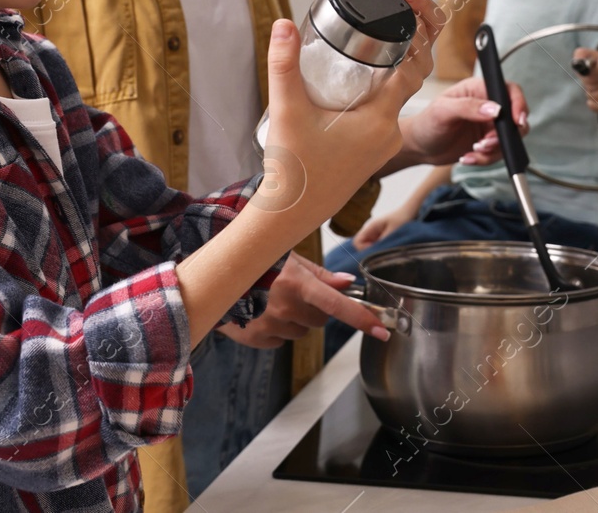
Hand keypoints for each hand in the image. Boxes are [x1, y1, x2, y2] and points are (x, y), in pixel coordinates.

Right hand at [219, 253, 390, 348]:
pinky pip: (280, 341)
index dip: (363, 319)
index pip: (338, 306)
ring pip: (301, 332)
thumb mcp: (288, 257)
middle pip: (320, 320)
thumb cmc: (255, 260)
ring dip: (295, 320)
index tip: (383, 331)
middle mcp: (285, 307)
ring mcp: (269, 325)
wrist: (214, 274)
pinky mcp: (255, 339)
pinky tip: (262, 311)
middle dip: (315, 309)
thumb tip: (348, 283)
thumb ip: (320, 274)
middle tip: (297, 292)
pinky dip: (277, 329)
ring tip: (274, 299)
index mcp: (297, 284)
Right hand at [257, 0, 441, 220]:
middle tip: (377, 28)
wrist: (291, 214)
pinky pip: (382, 116)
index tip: (396, 20)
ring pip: (393, 100)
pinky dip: (374, 97)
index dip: (409, 43)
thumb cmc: (293, 170)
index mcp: (379, 121)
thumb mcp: (287, 110)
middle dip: (397, 54)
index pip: (410, 72)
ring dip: (384, 77)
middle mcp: (389, 134)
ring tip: (362, 51)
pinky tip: (352, 87)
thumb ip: (285, 65)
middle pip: (405, 83)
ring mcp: (382, 146)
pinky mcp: (371, 154)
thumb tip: (284, 25)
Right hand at [352, 204, 416, 250]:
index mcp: (371, 227)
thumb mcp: (393, 230)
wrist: (410, 211)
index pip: (357, 242)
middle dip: (370, 251)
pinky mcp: (381, 237)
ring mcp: (375, 234)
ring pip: (369, 248)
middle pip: (361, 247)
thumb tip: (374, 252)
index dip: (364, 249)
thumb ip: (383, 241)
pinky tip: (391, 247)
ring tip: (389, 248)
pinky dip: (381, 249)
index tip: (377, 249)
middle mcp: (370, 231)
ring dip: (377, 250)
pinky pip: (377, 246)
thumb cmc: (402, 218)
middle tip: (384, 250)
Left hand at [397, 76, 528, 167]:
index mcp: (479, 89)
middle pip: (514, 118)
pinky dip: (485, 159)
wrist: (419, 147)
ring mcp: (489, 125)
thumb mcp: (443, 111)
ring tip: (473, 151)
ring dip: (494, 150)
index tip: (516, 121)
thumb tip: (496, 109)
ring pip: (508, 139)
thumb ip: (468, 107)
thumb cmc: (427, 123)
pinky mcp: (487, 143)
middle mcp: (488, 105)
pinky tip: (468, 158)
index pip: (509, 91)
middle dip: (503, 135)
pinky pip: (498, 153)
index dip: (518, 104)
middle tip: (485, 144)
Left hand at [574, 46, 597, 115]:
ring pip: (593, 97)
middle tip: (596, 83)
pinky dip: (594, 104)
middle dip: (588, 85)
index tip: (588, 73)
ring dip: (590, 95)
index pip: (591, 73)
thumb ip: (584, 55)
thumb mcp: (597, 59)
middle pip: (590, 85)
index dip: (586, 76)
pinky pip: (597, 107)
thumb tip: (577, 58)